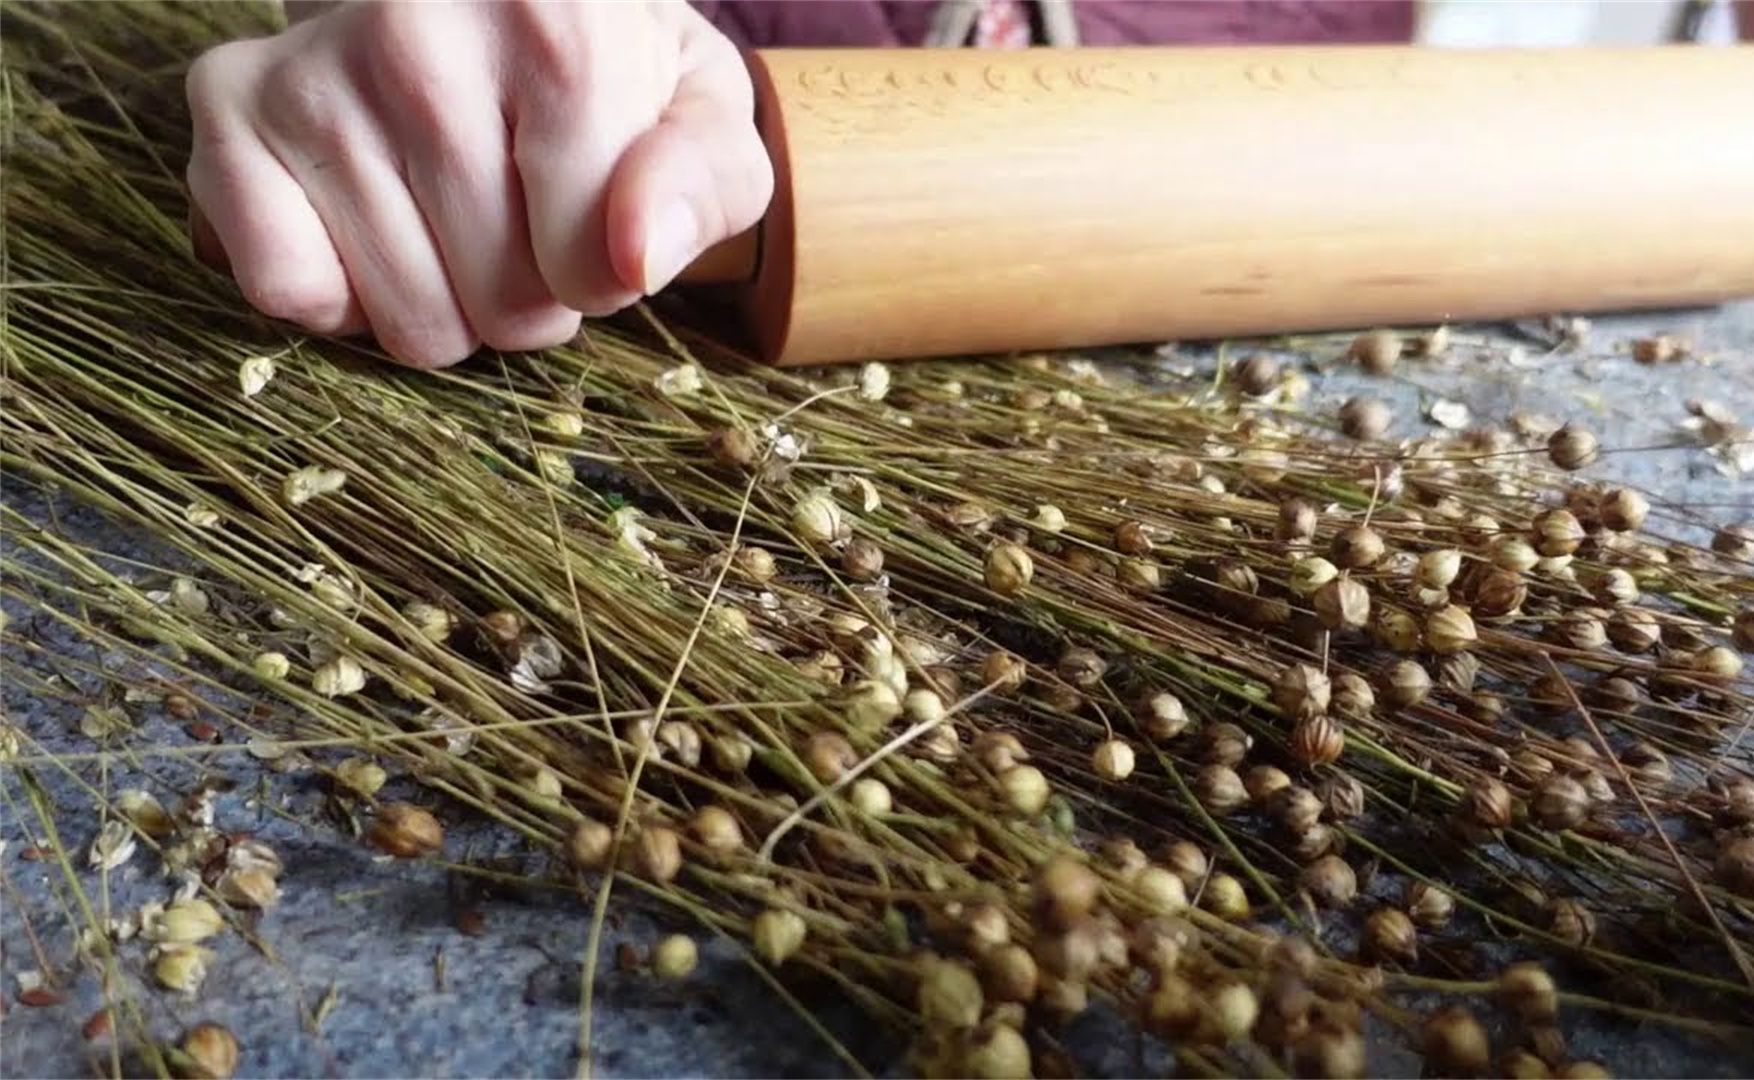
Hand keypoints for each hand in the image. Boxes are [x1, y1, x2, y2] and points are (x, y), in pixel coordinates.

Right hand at [185, 1, 771, 367]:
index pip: (593, 270)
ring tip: (455, 217)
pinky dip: (341, 297)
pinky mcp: (229, 107)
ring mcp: (311, 68)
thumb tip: (634, 257)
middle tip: (523, 220)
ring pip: (406, 320)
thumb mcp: (701, 116)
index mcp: (559, 24)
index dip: (605, 274)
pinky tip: (374, 225)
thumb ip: (703, 186)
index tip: (594, 213)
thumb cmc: (606, 72)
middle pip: (500, 306)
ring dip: (444, 304)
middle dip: (528, 298)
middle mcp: (417, 30)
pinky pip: (290, 291)